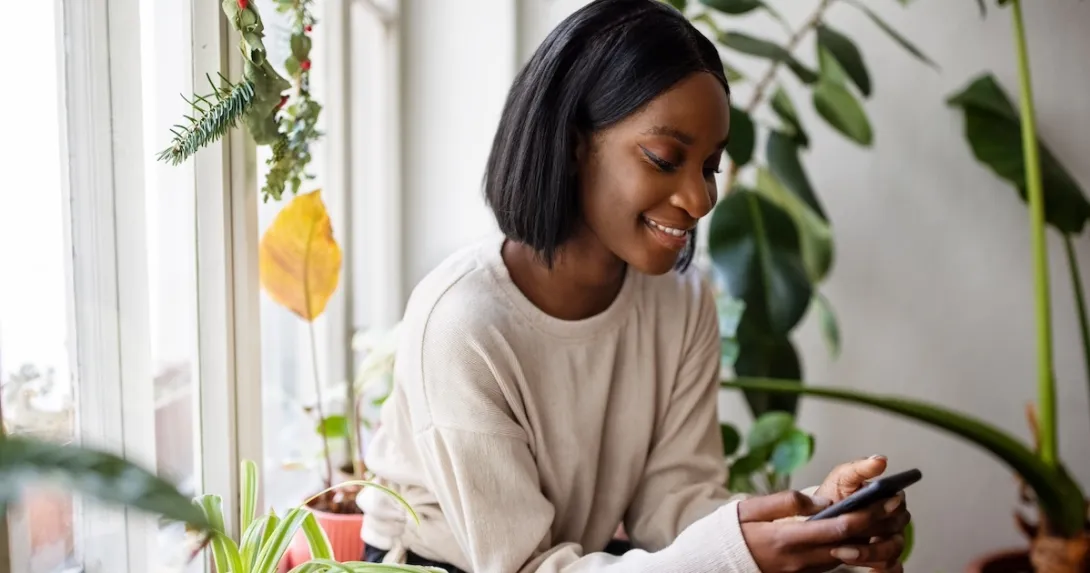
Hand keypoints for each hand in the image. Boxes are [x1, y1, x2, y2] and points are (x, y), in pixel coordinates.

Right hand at [738, 490, 908, 572]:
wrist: (715, 563)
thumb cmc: (731, 532)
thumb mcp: (751, 509)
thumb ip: (786, 502)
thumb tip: (820, 501)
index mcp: (788, 539)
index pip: (840, 528)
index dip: (867, 513)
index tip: (885, 498)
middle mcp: (800, 559)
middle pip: (851, 543)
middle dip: (877, 525)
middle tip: (897, 507)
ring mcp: (802, 571)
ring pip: (846, 556)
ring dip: (869, 538)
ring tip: (886, 518)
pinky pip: (833, 562)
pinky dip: (850, 548)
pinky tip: (860, 534)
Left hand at [813, 455, 911, 571]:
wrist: (822, 518)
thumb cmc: (837, 494)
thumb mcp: (843, 477)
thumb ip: (860, 468)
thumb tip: (880, 460)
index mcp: (890, 498)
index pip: (898, 504)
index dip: (885, 509)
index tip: (871, 511)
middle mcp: (895, 521)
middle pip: (895, 530)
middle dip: (871, 534)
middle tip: (845, 537)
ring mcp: (891, 541)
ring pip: (892, 552)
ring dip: (868, 554)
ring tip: (842, 552)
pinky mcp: (884, 559)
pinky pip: (892, 569)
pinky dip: (879, 570)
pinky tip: (862, 569)